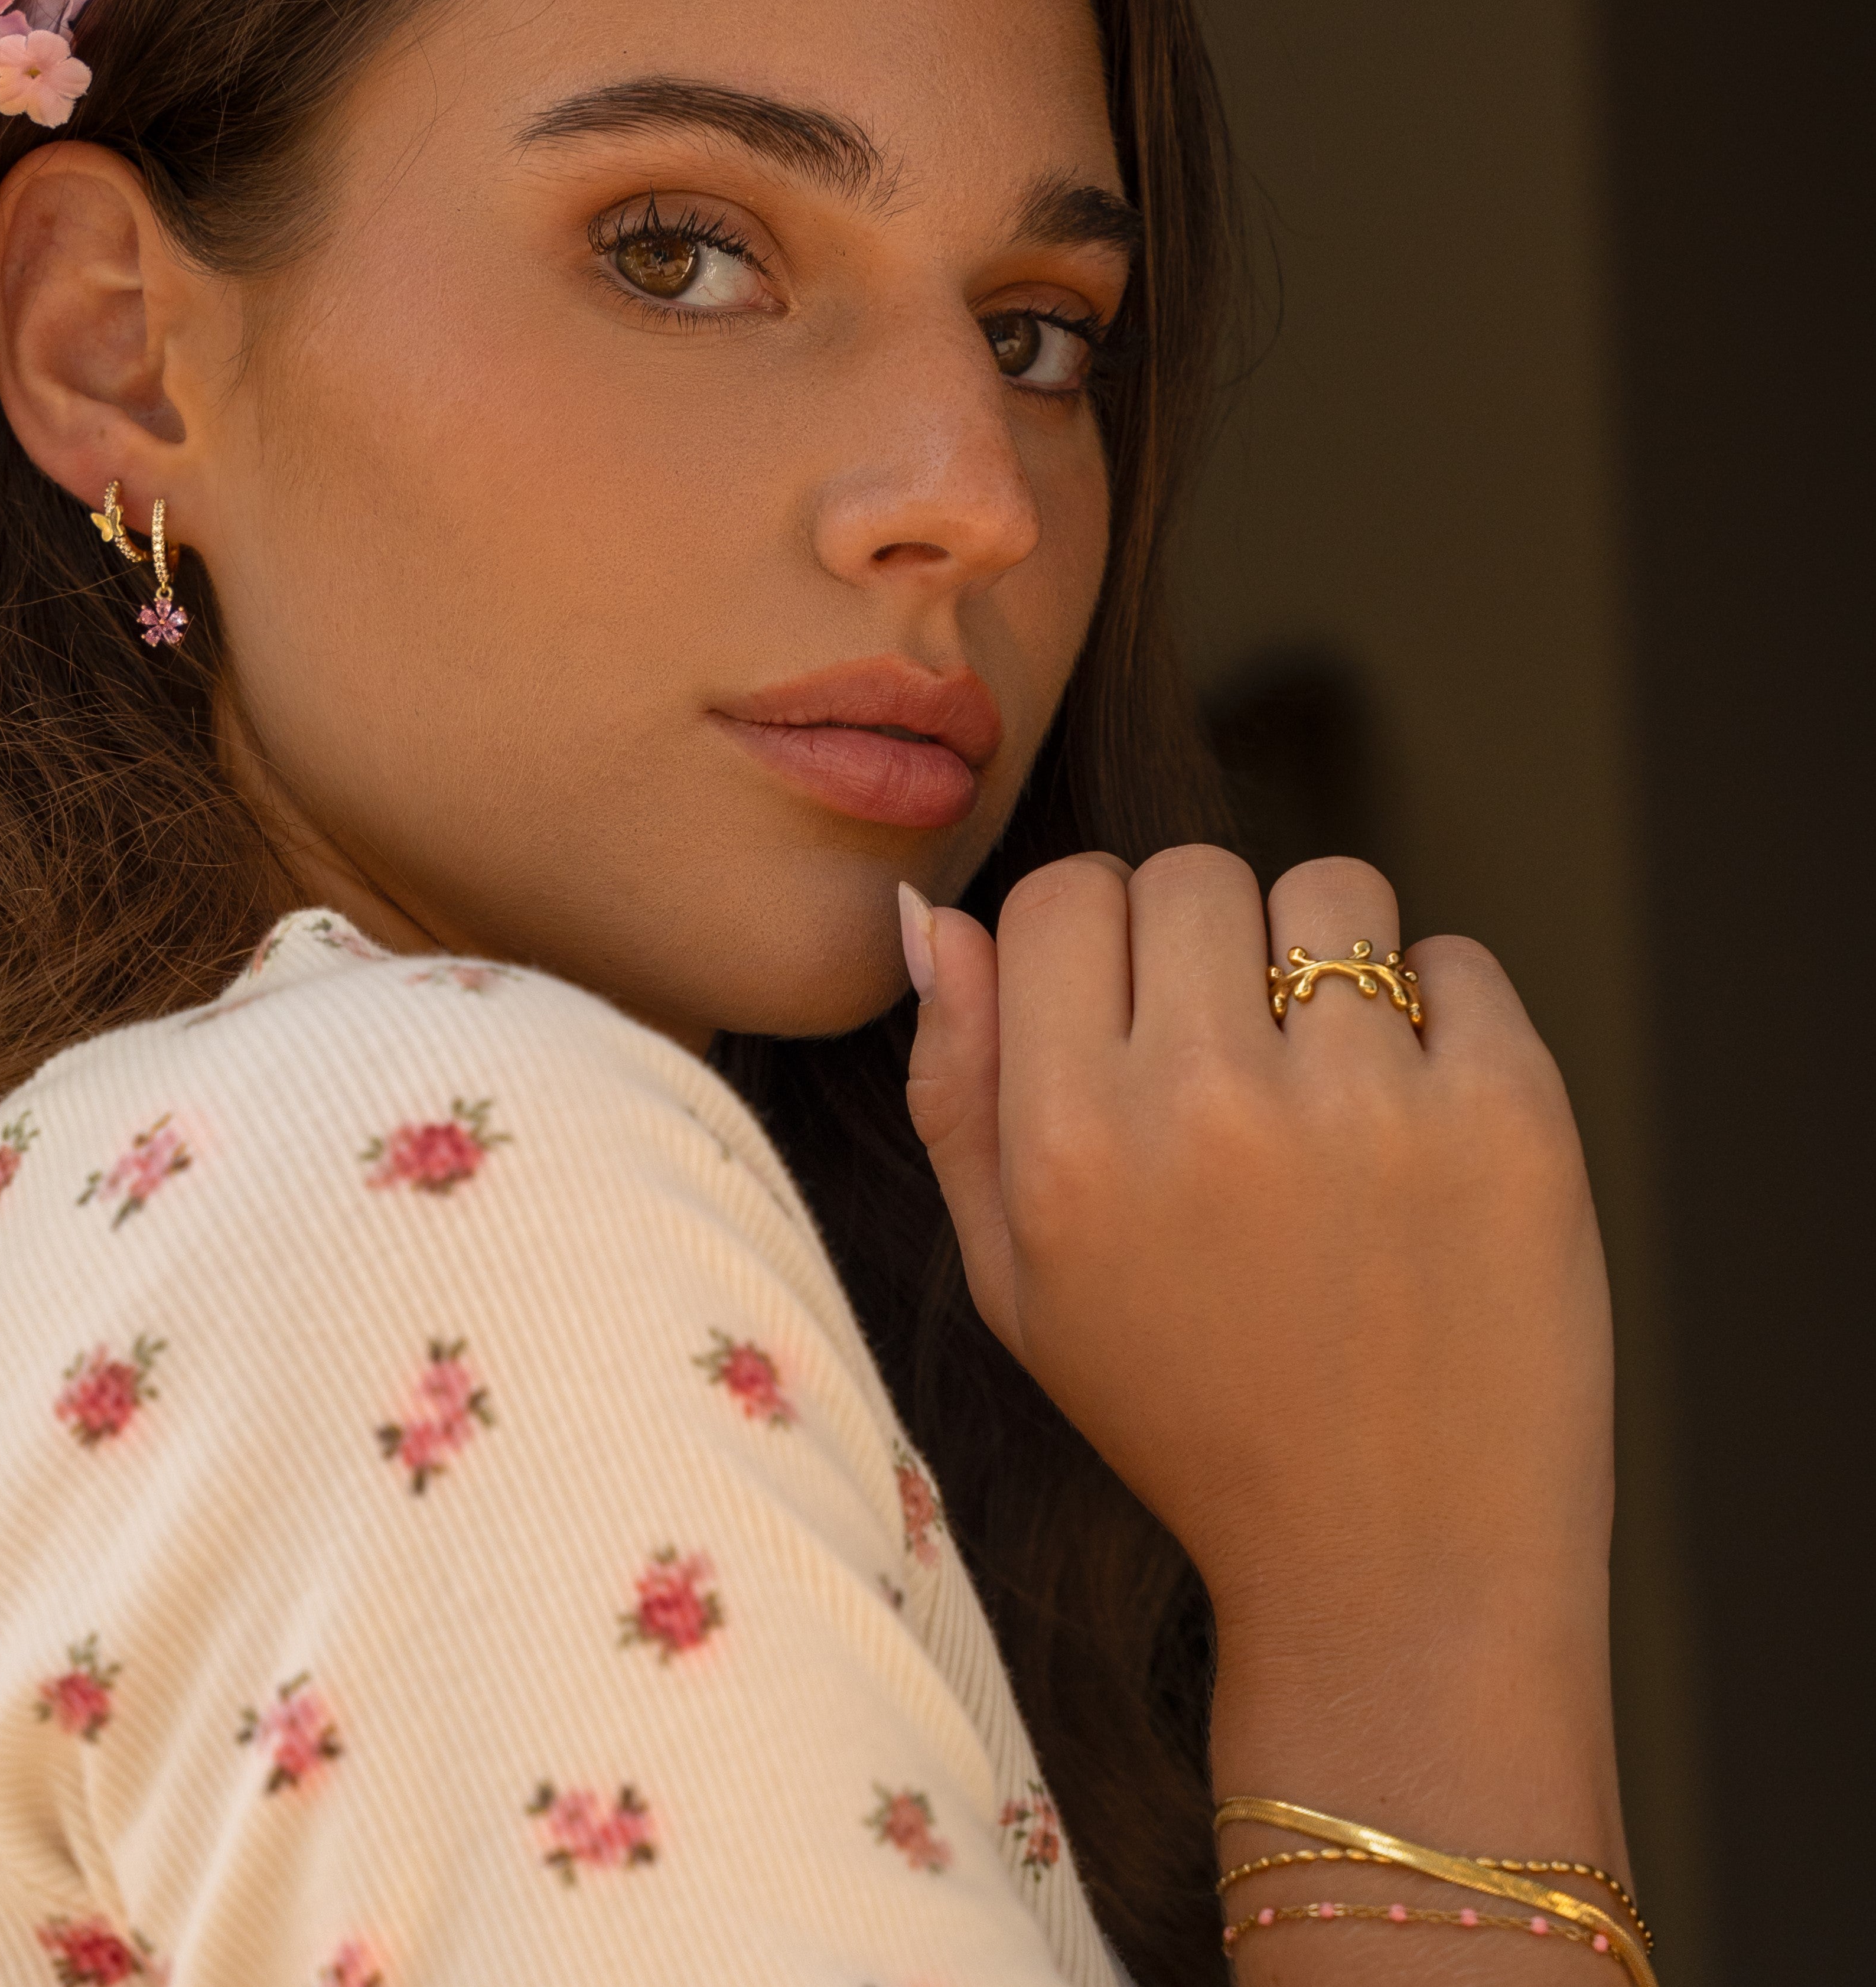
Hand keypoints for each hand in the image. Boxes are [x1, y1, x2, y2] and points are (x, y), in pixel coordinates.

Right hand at [901, 846, 1623, 1857]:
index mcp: (1069, 1144)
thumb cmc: (1187, 1416)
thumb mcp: (1014, 1281)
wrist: (1394, 1569)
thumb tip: (934, 913)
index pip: (1060, 895)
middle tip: (1239, 1065)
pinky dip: (1445, 1019)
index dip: (1093, 942)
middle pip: (1189, 872)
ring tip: (1334, 1090)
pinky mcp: (1507, 1117)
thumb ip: (954, 1091)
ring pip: (1331, 890)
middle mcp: (1204, 1105)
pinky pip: (1459, 958)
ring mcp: (1365, 1103)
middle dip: (1208, 944)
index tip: (1132, 1020)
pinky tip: (1423, 1130)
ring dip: (1328, 964)